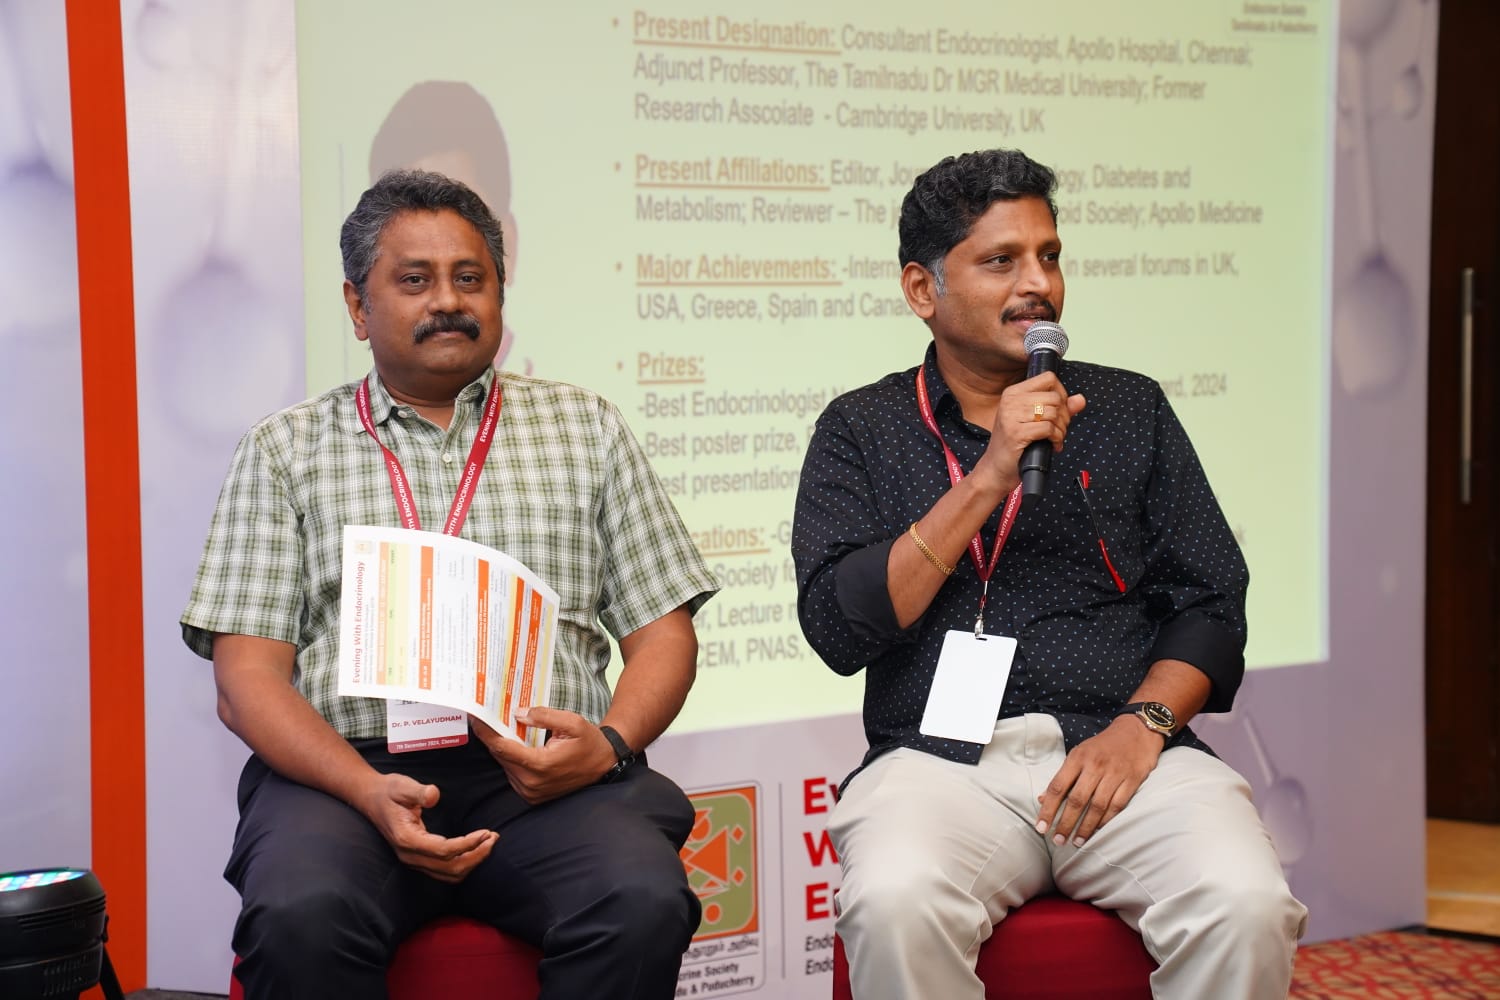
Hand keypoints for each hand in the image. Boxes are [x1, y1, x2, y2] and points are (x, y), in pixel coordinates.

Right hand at [356, 772, 496, 883]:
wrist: (370, 799)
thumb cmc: (388, 791)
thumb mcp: (401, 785)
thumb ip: (418, 791)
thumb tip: (433, 795)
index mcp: (407, 839)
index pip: (443, 851)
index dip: (468, 844)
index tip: (486, 832)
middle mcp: (410, 855)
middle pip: (450, 868)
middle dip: (476, 855)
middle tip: (494, 837)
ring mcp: (413, 860)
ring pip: (448, 874)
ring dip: (472, 862)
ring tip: (489, 843)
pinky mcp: (418, 859)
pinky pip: (444, 871)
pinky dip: (463, 864)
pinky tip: (475, 849)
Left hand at [471, 708, 616, 804]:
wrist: (604, 765)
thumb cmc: (589, 742)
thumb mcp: (572, 722)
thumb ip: (544, 716)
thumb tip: (518, 714)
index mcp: (540, 765)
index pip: (503, 748)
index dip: (486, 733)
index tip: (476, 718)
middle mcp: (532, 783)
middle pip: (501, 757)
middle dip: (493, 737)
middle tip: (486, 718)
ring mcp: (531, 792)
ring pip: (506, 766)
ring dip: (502, 748)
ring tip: (500, 728)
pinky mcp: (532, 796)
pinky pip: (513, 774)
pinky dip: (511, 759)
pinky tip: (515, 745)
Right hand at [973, 373, 1085, 492]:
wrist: (995, 469)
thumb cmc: (1013, 444)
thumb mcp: (1034, 421)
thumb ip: (1058, 408)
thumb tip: (1080, 399)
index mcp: (1013, 393)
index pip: (1048, 378)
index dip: (1061, 393)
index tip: (1059, 409)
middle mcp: (1010, 401)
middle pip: (1054, 397)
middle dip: (1064, 415)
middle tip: (1059, 429)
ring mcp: (1011, 417)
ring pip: (1053, 413)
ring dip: (1061, 429)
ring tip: (1055, 438)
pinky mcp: (1016, 433)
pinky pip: (1048, 428)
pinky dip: (1056, 438)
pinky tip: (1052, 445)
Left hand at [1035, 716, 1163, 846]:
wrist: (1137, 731)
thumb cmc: (1103, 746)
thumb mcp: (1079, 754)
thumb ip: (1063, 777)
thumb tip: (1042, 799)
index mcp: (1077, 757)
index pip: (1057, 787)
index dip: (1048, 809)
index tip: (1041, 827)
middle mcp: (1095, 765)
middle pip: (1076, 800)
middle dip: (1066, 823)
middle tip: (1058, 841)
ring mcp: (1115, 773)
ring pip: (1097, 806)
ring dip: (1085, 827)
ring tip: (1077, 842)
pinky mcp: (1132, 780)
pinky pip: (1117, 806)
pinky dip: (1106, 821)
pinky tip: (1098, 832)